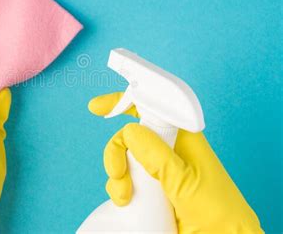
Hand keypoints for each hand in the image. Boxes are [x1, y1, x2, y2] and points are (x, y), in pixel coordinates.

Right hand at [89, 92, 262, 232]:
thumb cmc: (216, 210)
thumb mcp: (184, 181)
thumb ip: (157, 156)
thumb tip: (130, 132)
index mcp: (181, 138)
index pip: (149, 109)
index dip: (123, 103)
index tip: (97, 107)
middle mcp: (166, 151)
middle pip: (128, 137)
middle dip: (116, 152)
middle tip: (117, 172)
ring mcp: (155, 171)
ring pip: (122, 161)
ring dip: (117, 177)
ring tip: (125, 196)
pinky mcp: (148, 190)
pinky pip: (122, 181)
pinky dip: (118, 190)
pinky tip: (126, 202)